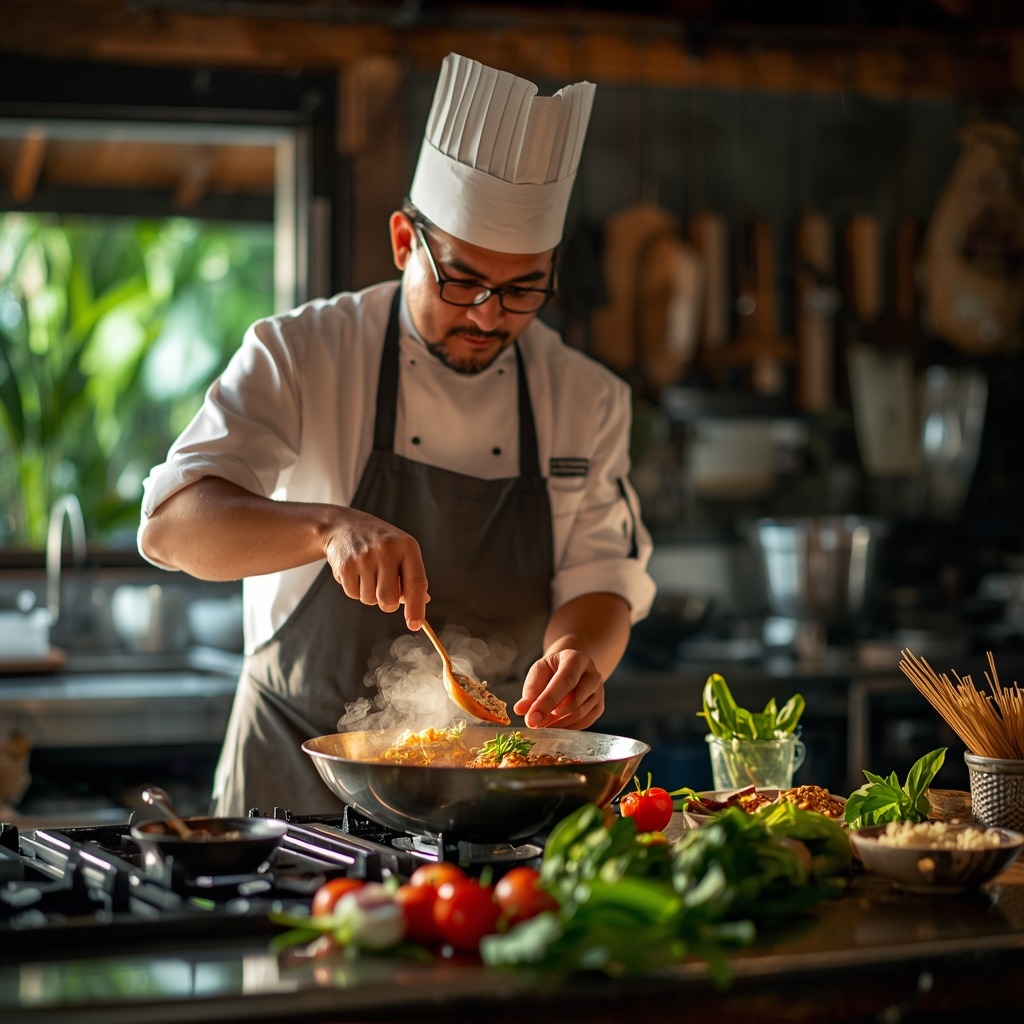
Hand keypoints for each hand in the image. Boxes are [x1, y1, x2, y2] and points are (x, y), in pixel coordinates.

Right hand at [323, 508, 428, 629]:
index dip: (416, 607)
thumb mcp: (402, 551)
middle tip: (384, 589)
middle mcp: (387, 550)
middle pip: (389, 599)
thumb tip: (423, 601)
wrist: (345, 526)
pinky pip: (353, 594)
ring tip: (368, 572)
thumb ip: (412, 576)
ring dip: (370, 594)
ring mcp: (364, 557)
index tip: (415, 625)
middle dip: (387, 603)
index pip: (416, 583)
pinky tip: (355, 571)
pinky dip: (355, 589)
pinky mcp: (345, 565)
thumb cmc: (380, 543)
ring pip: (370, 600)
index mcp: (407, 546)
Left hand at [513, 649, 604, 729]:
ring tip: (541, 724)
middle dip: (552, 715)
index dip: (548, 701)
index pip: (565, 681)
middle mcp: (592, 675)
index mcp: (576, 659)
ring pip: (580, 713)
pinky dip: (567, 728)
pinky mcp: (599, 706)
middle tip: (534, 723)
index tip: (532, 718)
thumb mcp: (539, 672)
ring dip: (558, 723)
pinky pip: (584, 722)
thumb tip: (520, 710)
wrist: (571, 668)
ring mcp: (599, 691)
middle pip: (575, 699)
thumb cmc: (553, 670)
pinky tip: (553, 726)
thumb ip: (530, 691)